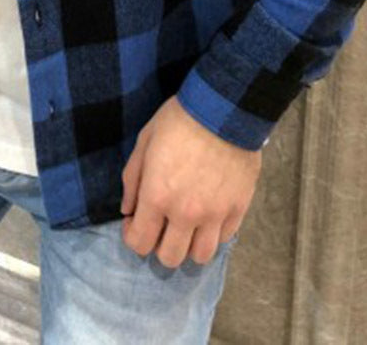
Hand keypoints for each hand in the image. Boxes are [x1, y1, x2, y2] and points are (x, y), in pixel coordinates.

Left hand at [120, 95, 262, 267]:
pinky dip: (215, 233)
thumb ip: (132, 179)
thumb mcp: (145, 141)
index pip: (139, 243)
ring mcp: (215, 214)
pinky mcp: (238, 208)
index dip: (132, 236)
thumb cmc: (179, 120)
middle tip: (161, 224)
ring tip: (187, 226)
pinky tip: (209, 214)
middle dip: (159, 245)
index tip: (135, 221)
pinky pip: (225, 238)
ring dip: (190, 245)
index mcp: (157, 196)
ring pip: (201, 256)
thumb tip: (128, 209)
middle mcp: (186, 213)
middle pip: (170, 258)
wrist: (224, 108)